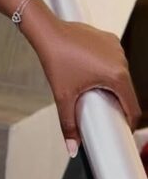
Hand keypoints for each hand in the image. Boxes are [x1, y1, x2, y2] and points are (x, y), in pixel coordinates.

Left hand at [22, 2, 140, 155]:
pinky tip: (92, 70)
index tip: (120, 127)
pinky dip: (106, 67)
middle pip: (127, 91)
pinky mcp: (109, 38)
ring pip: (120, 74)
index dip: (127, 121)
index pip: (132, 107)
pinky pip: (113, 59)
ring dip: (112, 83)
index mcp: (116, 75)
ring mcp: (116, 47)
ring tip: (95, 89)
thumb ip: (69, 124)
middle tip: (102, 109)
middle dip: (116, 101)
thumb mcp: (63, 95)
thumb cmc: (56, 58)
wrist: (46, 30)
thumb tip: (72, 148)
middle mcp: (121, 60)